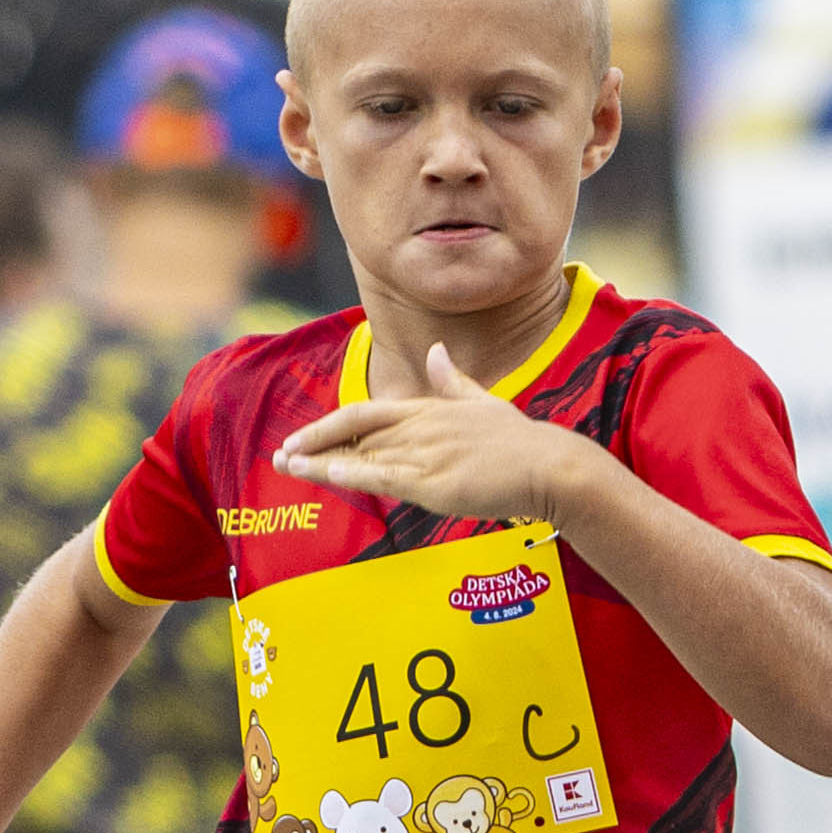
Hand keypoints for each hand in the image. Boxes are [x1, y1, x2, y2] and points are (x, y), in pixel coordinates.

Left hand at [272, 346, 596, 527]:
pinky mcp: (434, 481)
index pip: (367, 413)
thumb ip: (452, 380)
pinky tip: (323, 472)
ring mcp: (426, 453)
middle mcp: (421, 427)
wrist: (550, 466)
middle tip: (280, 454)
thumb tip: (435, 351)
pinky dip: (349, 472)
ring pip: (361, 454)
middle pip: (354, 431)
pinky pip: (382, 475)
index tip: (303, 437)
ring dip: (320, 461)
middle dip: (313, 442)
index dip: (330, 424)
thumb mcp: (483, 402)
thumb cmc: (519, 442)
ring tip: (286, 465)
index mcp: (429, 409)